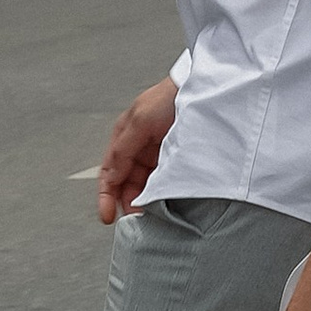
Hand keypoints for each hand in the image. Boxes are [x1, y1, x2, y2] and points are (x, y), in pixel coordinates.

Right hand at [97, 77, 177, 222]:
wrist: (205, 90)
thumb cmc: (170, 96)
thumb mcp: (140, 121)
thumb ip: (123, 150)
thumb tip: (111, 178)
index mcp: (125, 137)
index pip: (110, 173)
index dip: (106, 196)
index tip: (107, 216)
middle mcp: (139, 147)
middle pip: (127, 184)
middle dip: (128, 202)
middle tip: (136, 220)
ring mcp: (157, 154)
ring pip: (145, 185)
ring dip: (144, 201)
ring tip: (151, 216)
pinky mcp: (175, 159)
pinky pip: (163, 182)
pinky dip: (160, 194)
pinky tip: (164, 204)